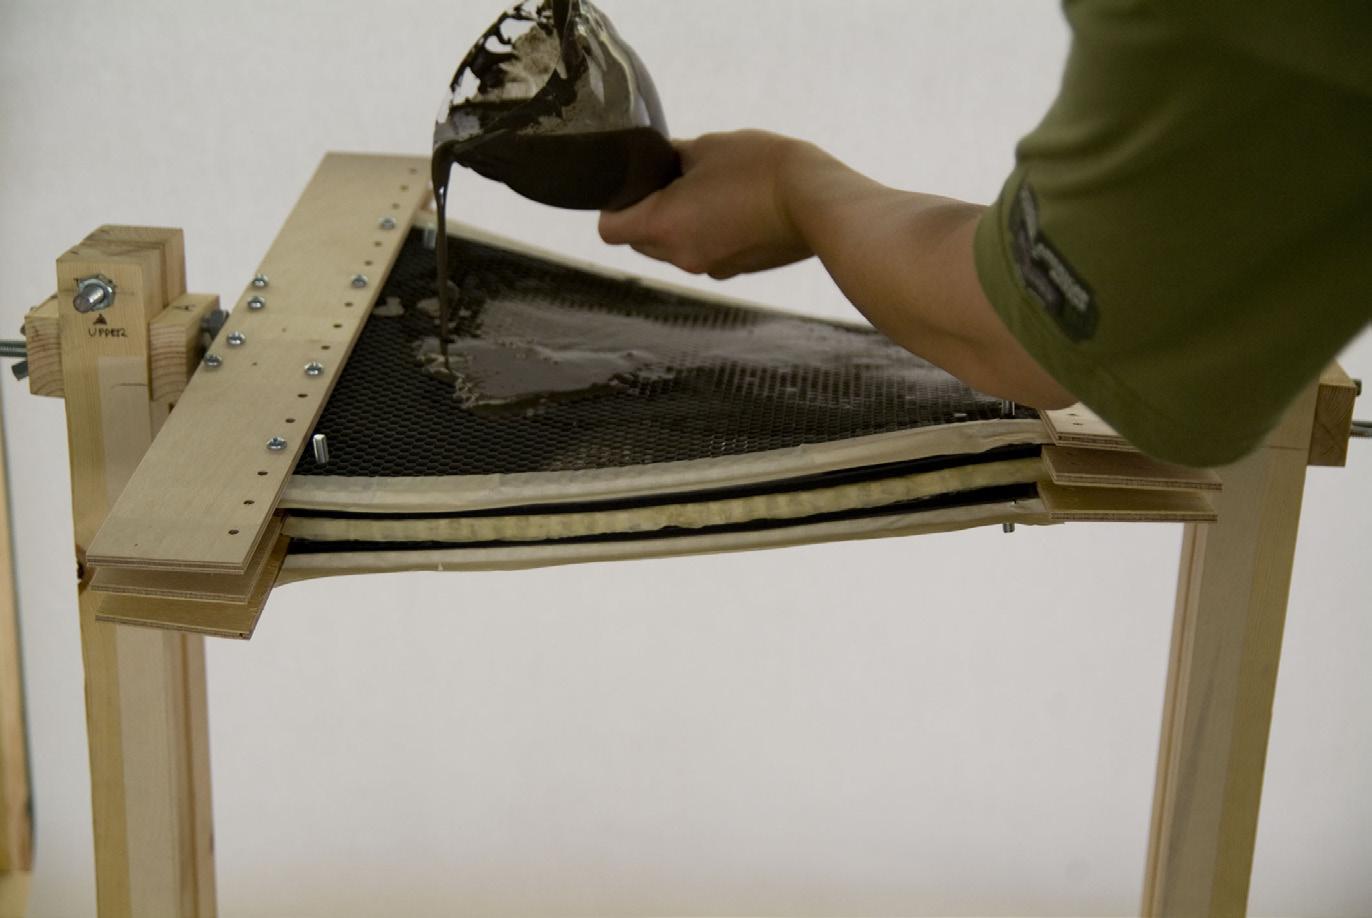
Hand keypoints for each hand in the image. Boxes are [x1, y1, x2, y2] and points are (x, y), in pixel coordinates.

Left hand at [598, 130, 817, 278]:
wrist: (817, 202)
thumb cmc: (761, 168)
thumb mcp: (708, 147)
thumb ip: (673, 157)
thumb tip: (662, 161)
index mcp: (663, 225)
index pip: (610, 229)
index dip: (613, 205)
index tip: (633, 183)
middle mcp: (680, 256)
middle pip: (638, 242)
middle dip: (644, 213)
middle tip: (671, 181)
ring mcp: (708, 267)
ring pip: (671, 249)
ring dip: (677, 224)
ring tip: (708, 192)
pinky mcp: (734, 271)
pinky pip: (703, 252)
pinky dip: (706, 234)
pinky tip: (732, 208)